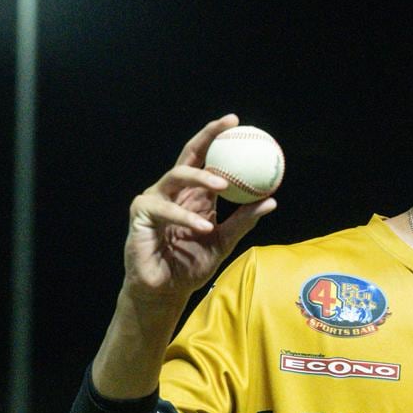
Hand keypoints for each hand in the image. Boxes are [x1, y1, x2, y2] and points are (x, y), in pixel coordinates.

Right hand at [122, 114, 275, 300]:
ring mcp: (155, 200)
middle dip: (207, 138)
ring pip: (176, 176)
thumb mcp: (225, 241)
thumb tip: (271, 200)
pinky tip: (204, 225)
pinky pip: (165, 210)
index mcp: (195, 195)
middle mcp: (174, 192)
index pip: (205, 158)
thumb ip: (243, 220)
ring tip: (223, 184)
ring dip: (201, 177)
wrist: (166, 290)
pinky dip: (186, 217)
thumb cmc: (191, 265)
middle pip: (188, 155)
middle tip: (228, 129)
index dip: (217, 137)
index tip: (236, 122)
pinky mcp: (141, 215)